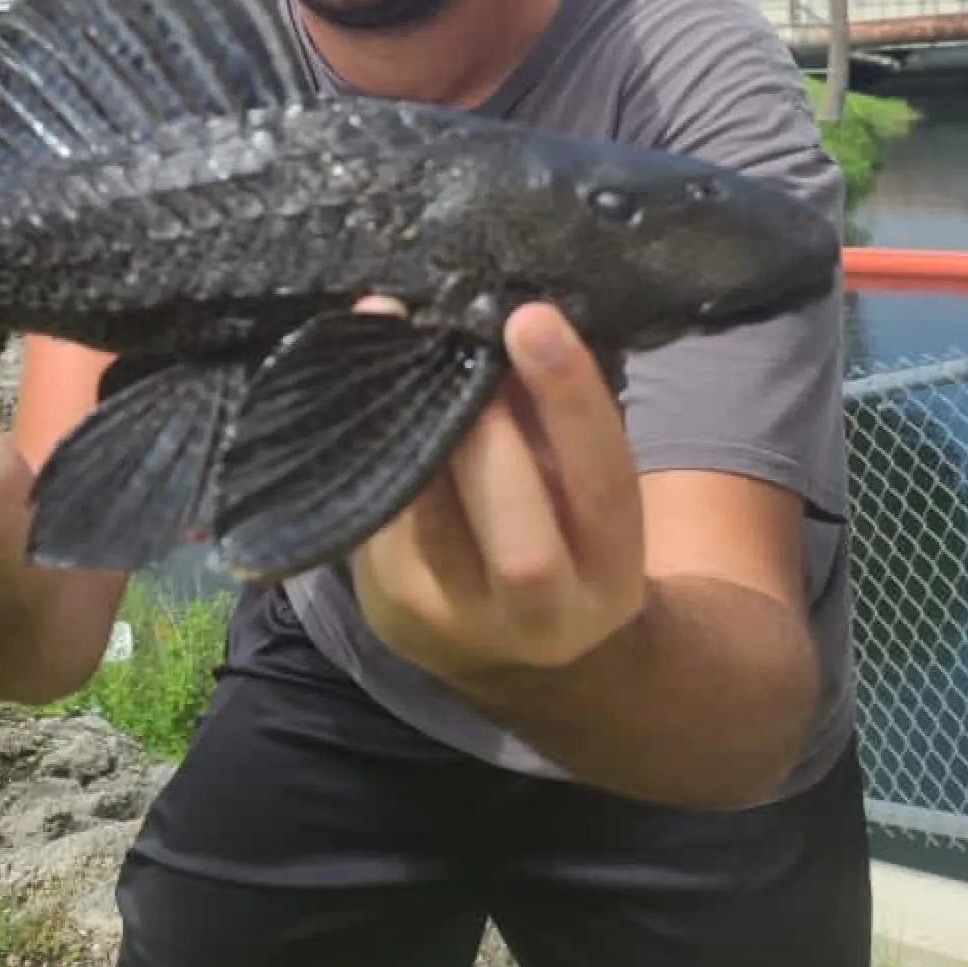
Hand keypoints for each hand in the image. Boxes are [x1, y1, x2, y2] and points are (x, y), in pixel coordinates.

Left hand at [348, 298, 647, 683]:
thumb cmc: (553, 534)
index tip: (530, 318)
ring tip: (397, 344)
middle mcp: (540, 617)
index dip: (569, 401)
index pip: (602, 486)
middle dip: (486, 433)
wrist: (505, 651)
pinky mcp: (387, 605)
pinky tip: (359, 383)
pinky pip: (377, 515)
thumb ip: (549, 420)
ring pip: (428, 526)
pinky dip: (368, 445)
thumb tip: (492, 315)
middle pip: (520, 541)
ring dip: (410, 427)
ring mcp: (454, 619)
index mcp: (608, 575)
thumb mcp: (576, 490)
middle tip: (457, 345)